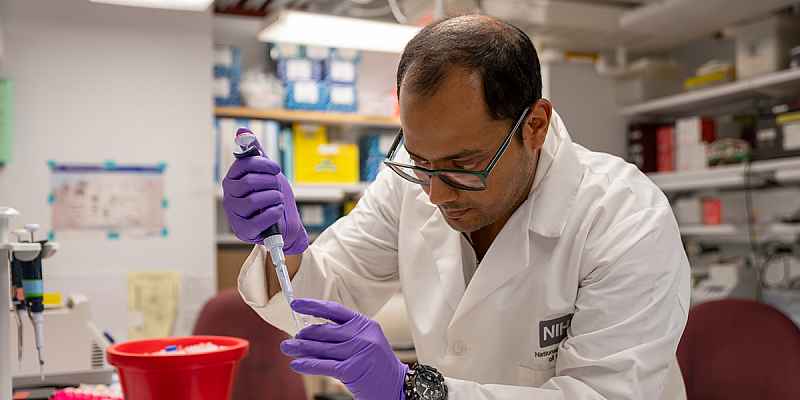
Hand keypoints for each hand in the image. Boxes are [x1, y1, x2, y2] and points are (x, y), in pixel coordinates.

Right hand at [222, 132, 307, 253]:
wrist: (283, 223)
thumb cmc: (271, 196)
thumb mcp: (266, 171)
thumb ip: (255, 152)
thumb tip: (242, 130)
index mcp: (232, 179)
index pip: (243, 164)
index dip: (263, 164)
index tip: (276, 168)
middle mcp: (229, 196)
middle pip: (249, 182)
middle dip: (270, 183)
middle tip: (277, 187)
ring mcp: (234, 214)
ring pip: (254, 200)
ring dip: (274, 198)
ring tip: (277, 200)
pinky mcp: (243, 230)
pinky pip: (259, 219)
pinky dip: (274, 213)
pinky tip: (277, 210)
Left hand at [280, 299, 407, 399]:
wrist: (397, 387)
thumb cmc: (378, 366)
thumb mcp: (367, 342)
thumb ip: (344, 334)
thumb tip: (311, 332)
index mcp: (365, 324)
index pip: (334, 310)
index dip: (312, 305)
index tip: (297, 304)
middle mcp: (363, 335)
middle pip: (325, 330)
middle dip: (304, 334)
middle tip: (292, 337)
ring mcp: (358, 352)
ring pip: (321, 348)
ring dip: (300, 348)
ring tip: (287, 347)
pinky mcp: (352, 370)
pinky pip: (323, 365)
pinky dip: (307, 364)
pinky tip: (297, 364)